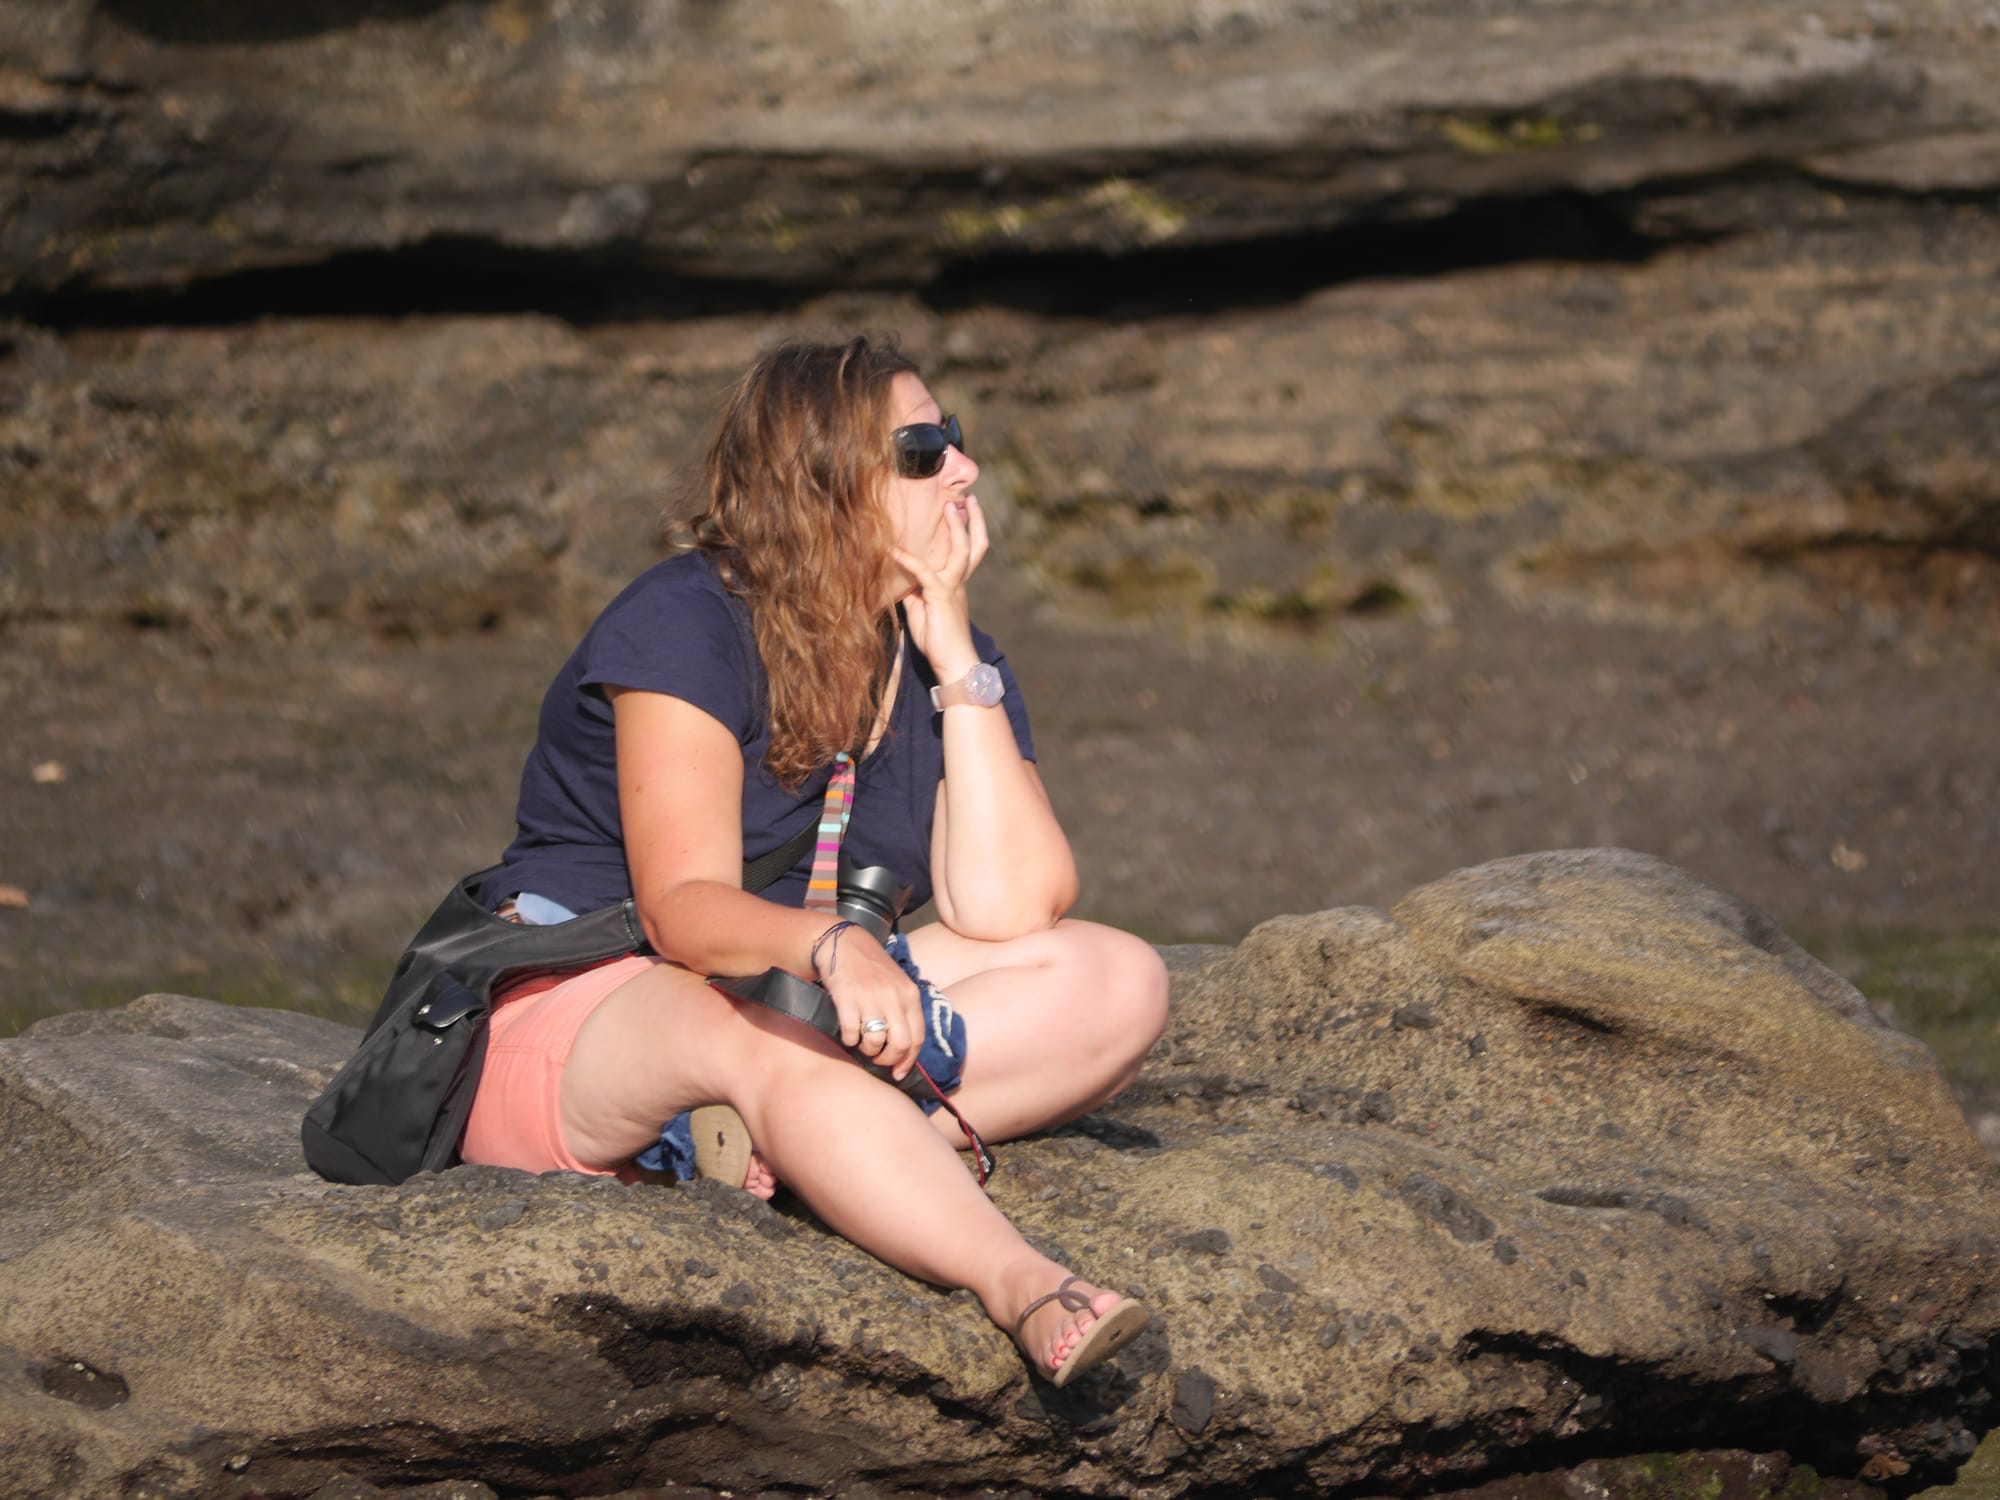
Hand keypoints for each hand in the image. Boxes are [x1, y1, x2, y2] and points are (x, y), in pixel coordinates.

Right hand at [815, 927, 924, 1079]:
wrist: (844, 943)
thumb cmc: (872, 970)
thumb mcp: (898, 986)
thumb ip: (904, 1012)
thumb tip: (904, 1050)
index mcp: (910, 995)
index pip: (917, 1038)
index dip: (908, 1061)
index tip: (898, 1073)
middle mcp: (894, 997)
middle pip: (900, 1044)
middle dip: (889, 1059)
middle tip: (878, 1059)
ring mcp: (870, 997)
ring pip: (875, 1041)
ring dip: (867, 1050)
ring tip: (862, 1043)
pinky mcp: (847, 998)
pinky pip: (851, 1034)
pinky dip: (849, 1040)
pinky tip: (848, 1033)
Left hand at [892, 493, 988, 680]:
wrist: (954, 664)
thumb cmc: (939, 642)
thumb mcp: (921, 613)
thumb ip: (914, 594)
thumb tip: (902, 581)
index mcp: (956, 585)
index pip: (964, 553)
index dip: (965, 532)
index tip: (962, 511)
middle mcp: (958, 583)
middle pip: (975, 546)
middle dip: (974, 521)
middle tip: (970, 499)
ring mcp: (952, 588)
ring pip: (961, 551)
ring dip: (956, 528)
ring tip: (950, 506)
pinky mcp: (940, 596)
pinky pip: (924, 573)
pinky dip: (908, 560)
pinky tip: (892, 551)